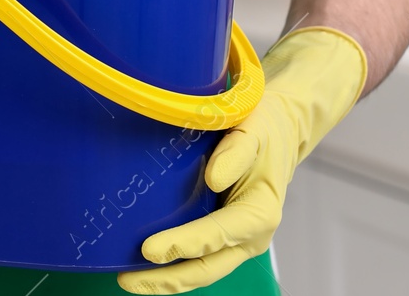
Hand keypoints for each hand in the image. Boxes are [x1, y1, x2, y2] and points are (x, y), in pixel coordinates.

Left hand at [118, 27, 367, 293]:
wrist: (281, 130)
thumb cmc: (264, 128)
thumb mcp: (254, 130)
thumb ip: (236, 152)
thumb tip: (213, 179)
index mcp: (260, 213)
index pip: (217, 236)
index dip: (183, 245)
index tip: (149, 250)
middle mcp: (249, 235)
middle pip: (207, 268)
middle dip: (166, 279)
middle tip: (127, 279)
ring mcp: (236, 239)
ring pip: (202, 269)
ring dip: (166, 279)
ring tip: (128, 279)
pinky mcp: (223, 234)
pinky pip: (199, 256)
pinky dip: (173, 264)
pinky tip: (142, 262)